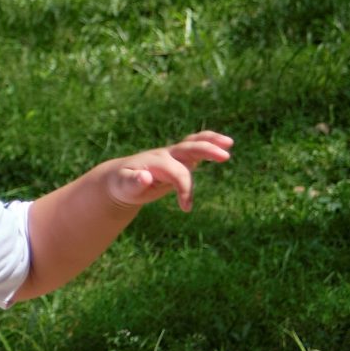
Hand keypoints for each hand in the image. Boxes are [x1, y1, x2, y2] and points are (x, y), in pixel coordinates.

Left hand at [102, 130, 232, 212]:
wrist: (120, 178)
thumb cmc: (123, 184)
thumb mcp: (125, 186)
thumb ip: (134, 182)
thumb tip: (146, 177)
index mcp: (155, 162)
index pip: (178, 172)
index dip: (185, 189)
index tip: (186, 208)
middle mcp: (165, 155)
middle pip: (188, 148)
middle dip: (206, 150)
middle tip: (225, 156)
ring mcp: (172, 155)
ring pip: (193, 143)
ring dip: (211, 141)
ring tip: (229, 142)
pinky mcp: (178, 159)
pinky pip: (195, 147)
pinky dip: (208, 144)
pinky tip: (223, 145)